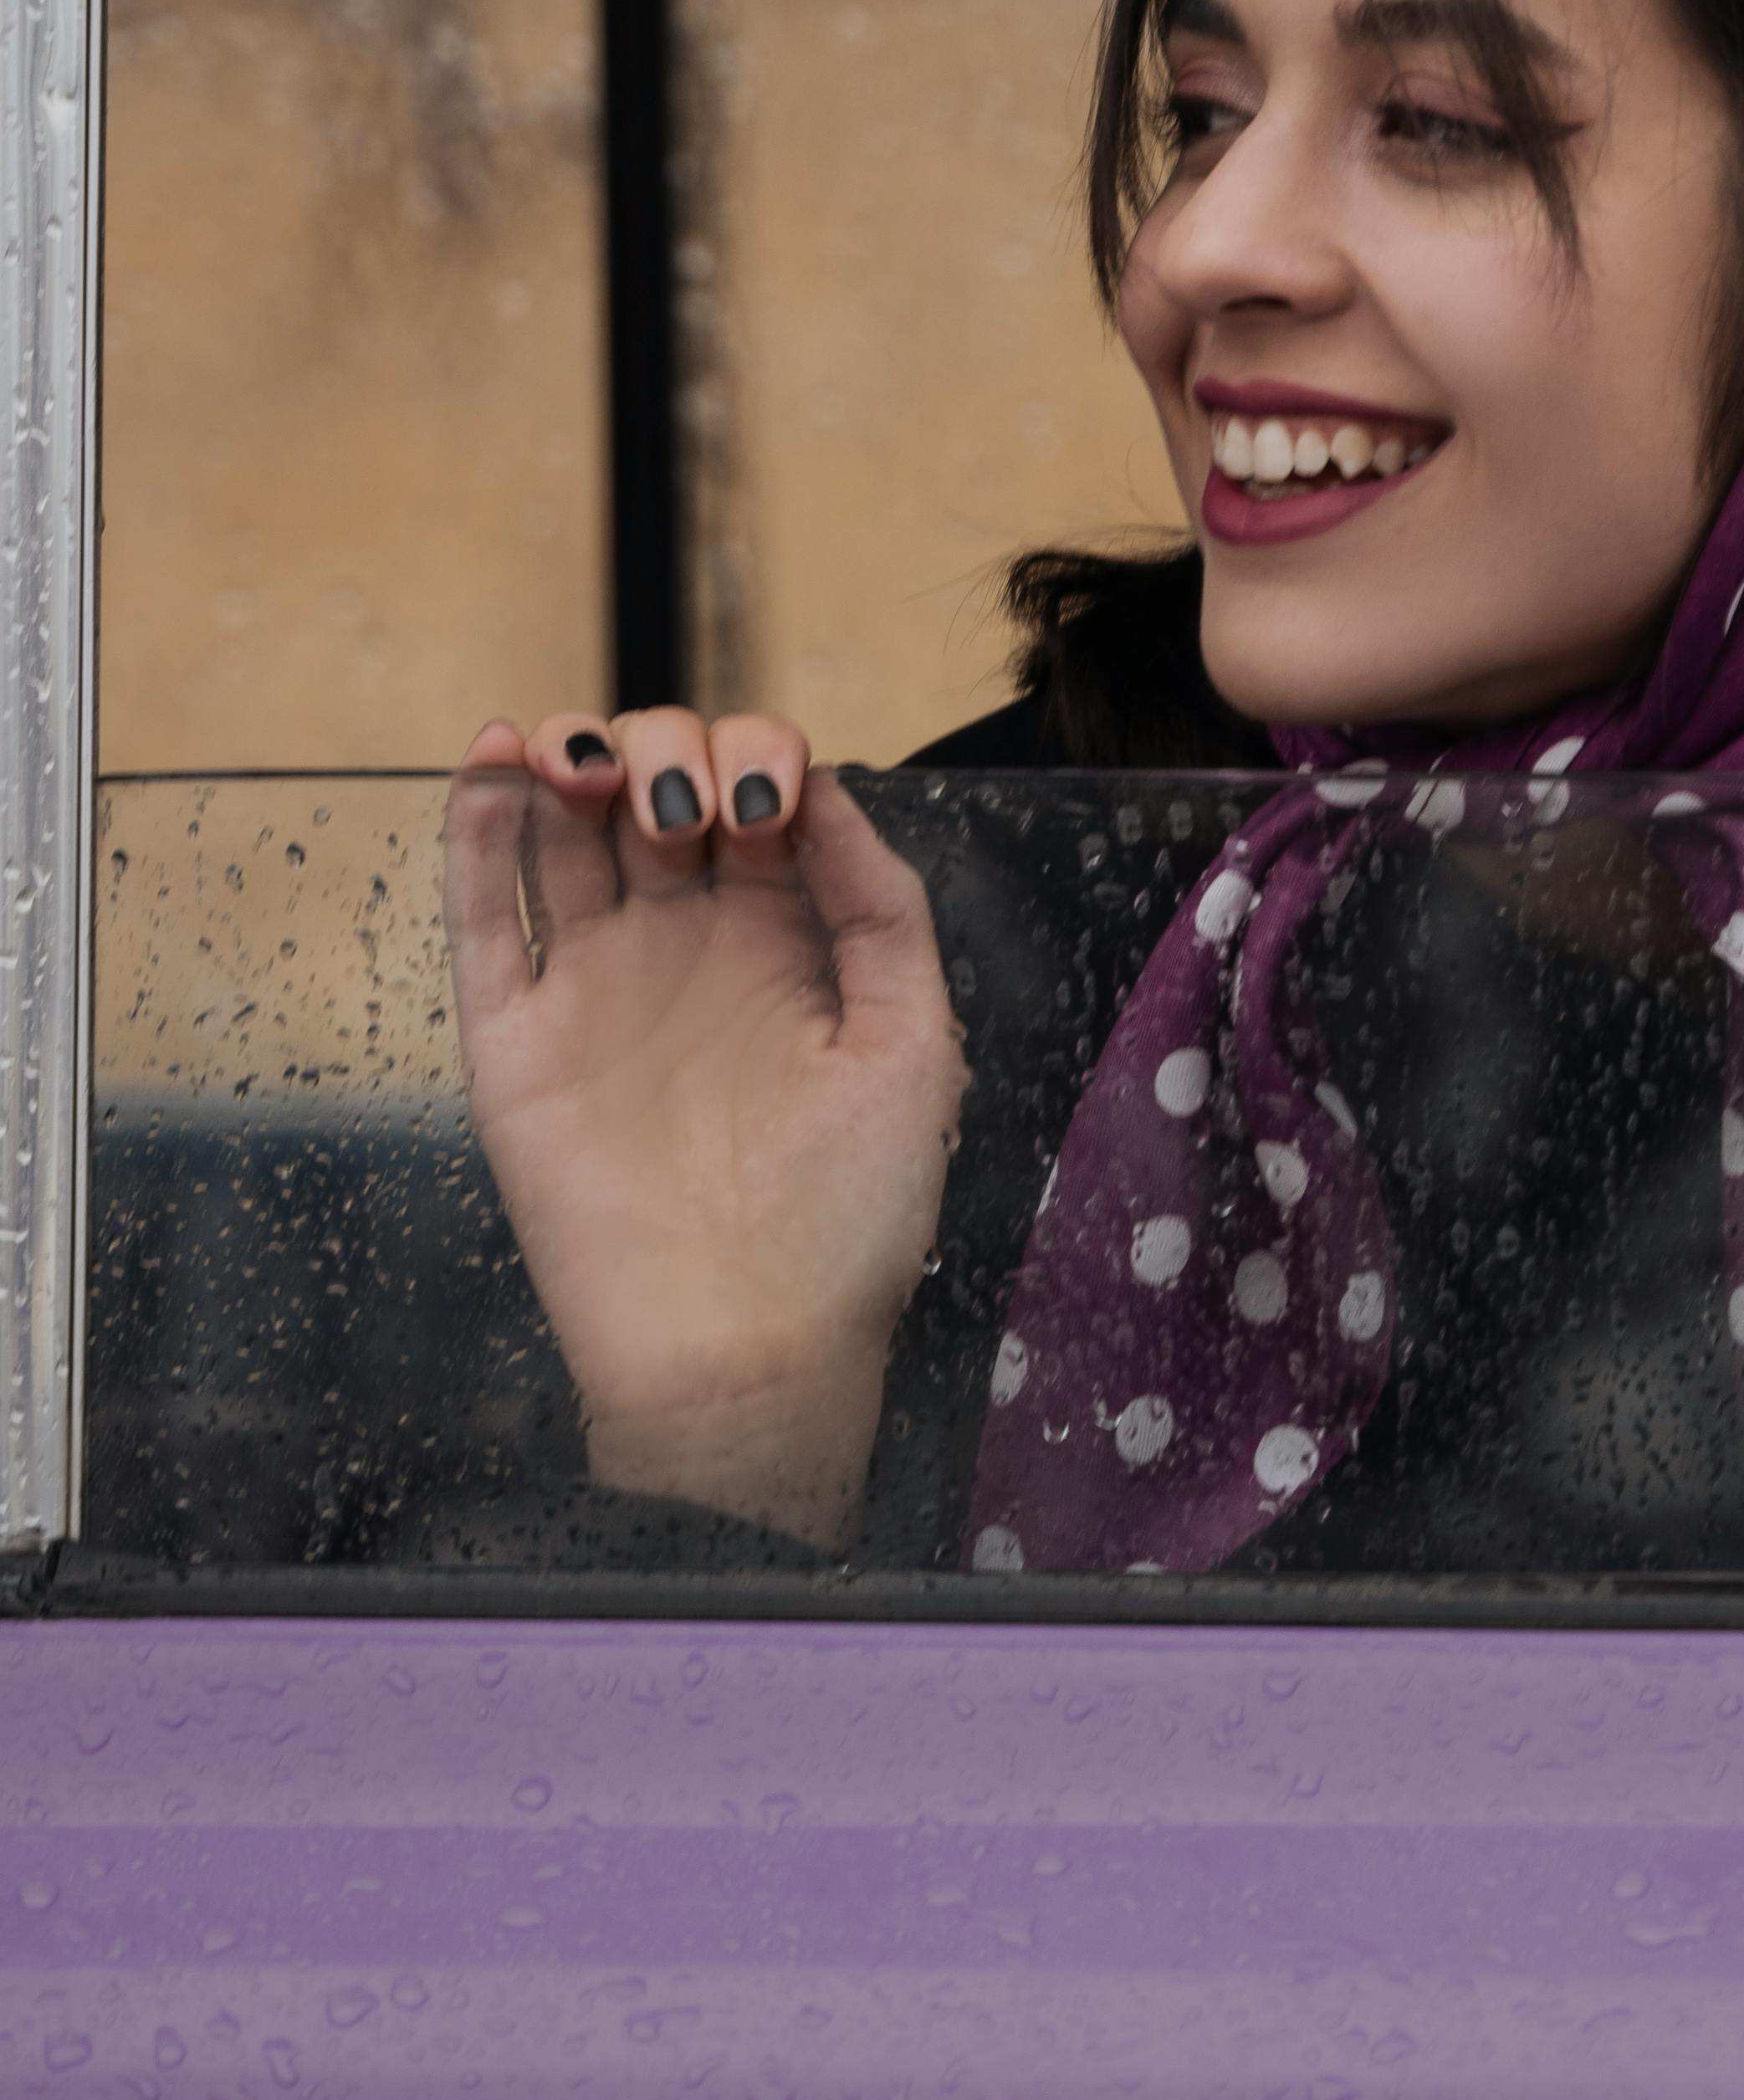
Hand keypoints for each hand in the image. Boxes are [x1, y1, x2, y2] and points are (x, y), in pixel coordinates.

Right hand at [442, 708, 965, 1545]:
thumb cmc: (848, 1219)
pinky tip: (497, 761)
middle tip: (688, 809)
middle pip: (655, 786)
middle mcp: (682, 946)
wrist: (744, 1350)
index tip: (770, 803)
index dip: (759, 755)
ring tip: (586, 761)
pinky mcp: (512, 1035)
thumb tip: (828, 788)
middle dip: (668, 750)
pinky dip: (475, 825)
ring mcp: (591, 984)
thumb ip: (881, 911)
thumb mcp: (913, 1047)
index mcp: (782, 941)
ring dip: (568, 757)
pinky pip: (481, 914)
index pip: (756, 793)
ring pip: (559, 826)